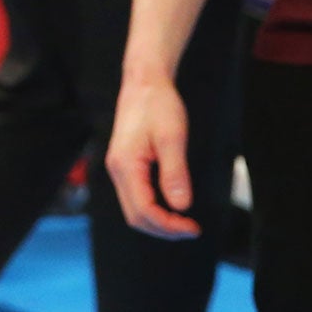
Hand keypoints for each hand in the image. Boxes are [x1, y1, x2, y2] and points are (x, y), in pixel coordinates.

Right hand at [105, 75, 202, 238]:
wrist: (144, 82)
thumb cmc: (158, 104)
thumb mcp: (172, 137)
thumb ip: (175, 173)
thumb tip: (181, 207)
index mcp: (126, 165)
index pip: (144, 210)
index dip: (169, 226)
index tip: (193, 227)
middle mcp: (117, 171)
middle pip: (135, 216)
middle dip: (163, 229)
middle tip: (191, 228)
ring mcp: (119, 168)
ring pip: (134, 209)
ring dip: (158, 221)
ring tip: (183, 222)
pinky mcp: (126, 165)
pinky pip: (136, 197)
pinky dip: (153, 209)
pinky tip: (171, 206)